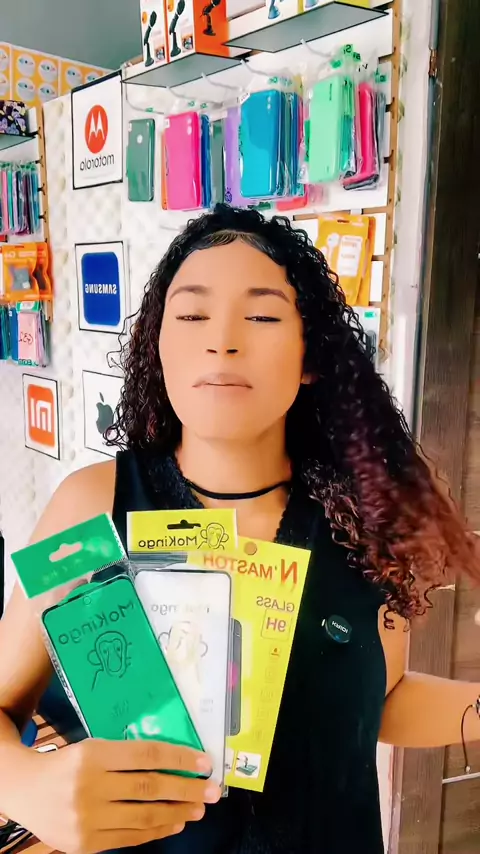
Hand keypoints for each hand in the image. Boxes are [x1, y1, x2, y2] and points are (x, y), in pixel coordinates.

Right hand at [8, 739, 220, 852]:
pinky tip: (174, 823)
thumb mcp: (94, 748)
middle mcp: (90, 786)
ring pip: (143, 817)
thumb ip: (127, 755)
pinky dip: (156, 832)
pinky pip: (129, 838)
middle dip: (186, 789)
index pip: (146, 755)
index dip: (179, 758)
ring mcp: (87, 818)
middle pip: (149, 787)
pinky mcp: (85, 844)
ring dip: (177, 812)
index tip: (204, 762)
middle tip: (212, 790)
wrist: (26, 790)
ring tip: (198, 808)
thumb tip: (176, 763)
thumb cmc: (68, 763)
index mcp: (94, 754)